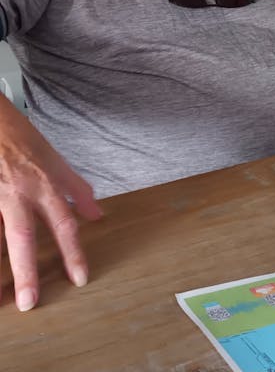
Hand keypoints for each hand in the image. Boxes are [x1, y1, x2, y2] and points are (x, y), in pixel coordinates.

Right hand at [0, 104, 101, 310]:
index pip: (64, 223)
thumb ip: (77, 189)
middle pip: (23, 236)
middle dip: (27, 271)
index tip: (80, 278)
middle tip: (30, 302)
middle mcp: (19, 193)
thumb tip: (98, 214)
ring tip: (0, 295)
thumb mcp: (57, 161)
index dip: (73, 252)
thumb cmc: (23, 139)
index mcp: (44, 185)